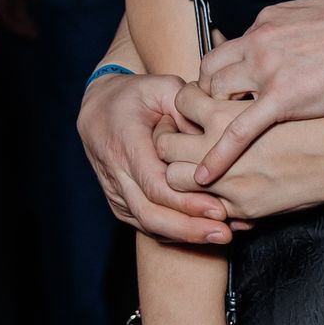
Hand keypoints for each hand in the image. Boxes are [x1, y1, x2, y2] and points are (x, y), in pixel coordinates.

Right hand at [78, 70, 233, 241]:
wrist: (98, 109)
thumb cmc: (137, 96)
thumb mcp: (162, 88)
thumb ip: (188, 109)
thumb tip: (213, 136)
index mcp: (126, 146)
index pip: (155, 185)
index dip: (186, 202)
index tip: (219, 210)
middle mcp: (117, 174)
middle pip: (151, 214)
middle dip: (189, 229)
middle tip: (225, 234)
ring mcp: (117, 192)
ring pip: (148, 224)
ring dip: (186, 235)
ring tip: (223, 235)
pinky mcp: (121, 202)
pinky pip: (146, 224)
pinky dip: (175, 233)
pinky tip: (205, 233)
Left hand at [158, 82, 323, 226]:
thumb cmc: (320, 115)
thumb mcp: (278, 90)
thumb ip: (247, 93)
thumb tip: (233, 79)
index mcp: (227, 111)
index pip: (180, 101)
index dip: (182, 105)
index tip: (191, 109)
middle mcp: (219, 146)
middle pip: (164, 143)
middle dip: (169, 141)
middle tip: (180, 141)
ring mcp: (228, 180)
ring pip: (172, 179)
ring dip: (178, 174)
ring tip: (193, 170)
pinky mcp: (243, 206)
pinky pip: (205, 208)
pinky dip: (206, 200)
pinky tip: (217, 192)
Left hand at [193, 0, 323, 183]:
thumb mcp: (319, 10)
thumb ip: (294, 22)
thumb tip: (288, 29)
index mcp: (269, 22)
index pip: (228, 49)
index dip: (224, 74)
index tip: (227, 94)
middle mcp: (261, 41)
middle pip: (210, 70)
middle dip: (206, 97)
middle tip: (212, 121)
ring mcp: (269, 69)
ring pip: (214, 98)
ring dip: (210, 121)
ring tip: (212, 142)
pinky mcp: (283, 97)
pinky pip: (238, 131)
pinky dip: (218, 154)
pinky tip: (205, 175)